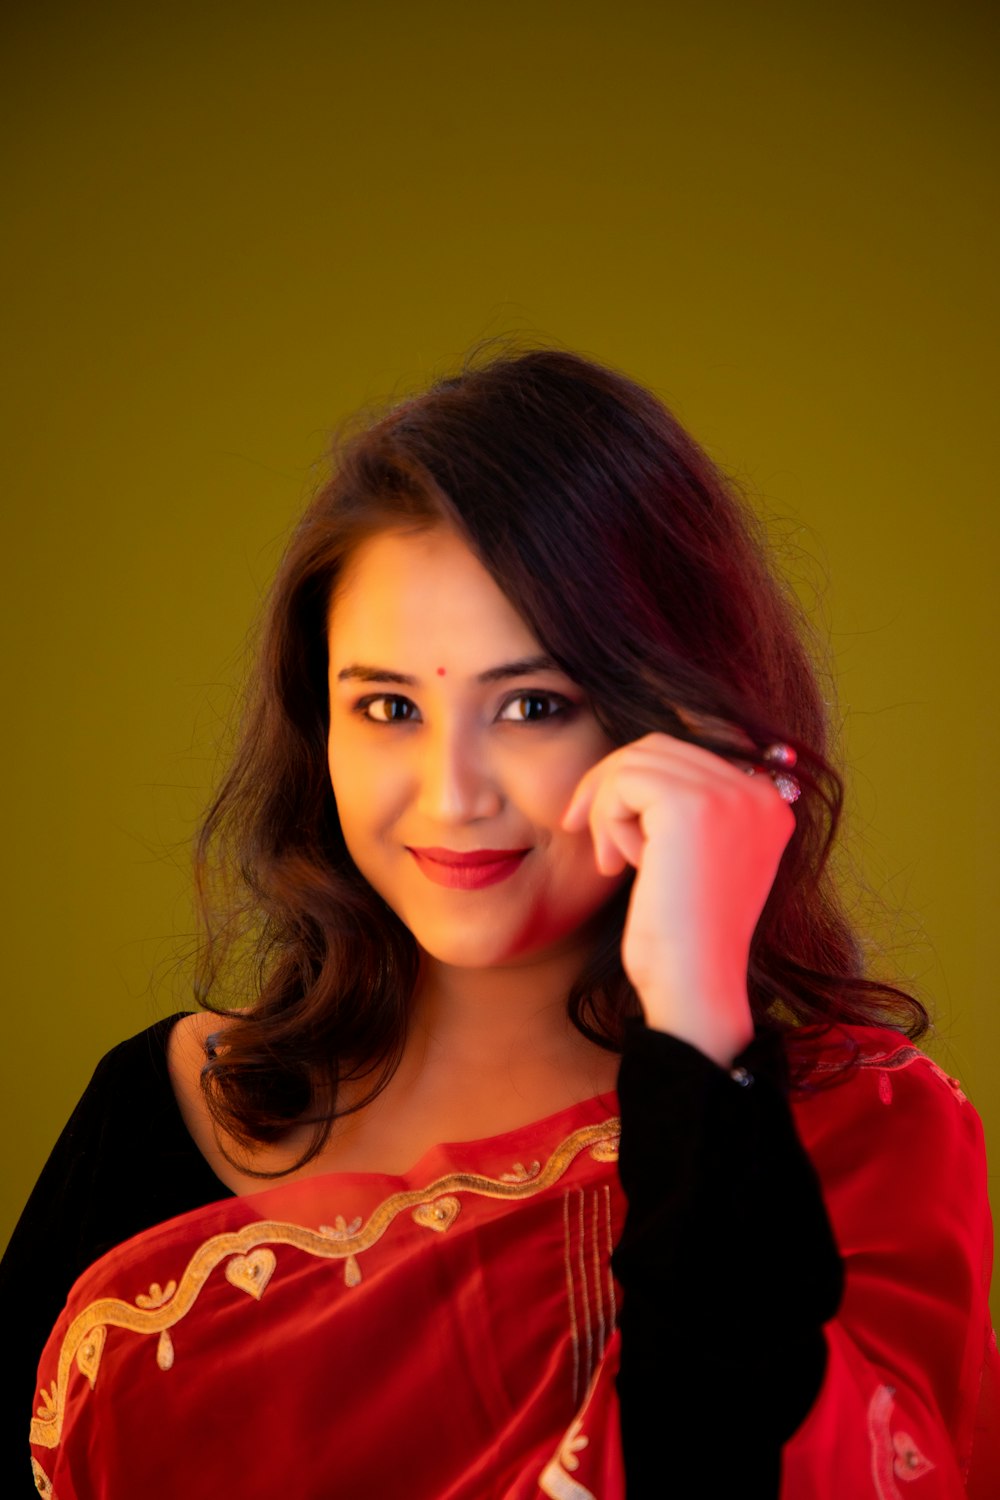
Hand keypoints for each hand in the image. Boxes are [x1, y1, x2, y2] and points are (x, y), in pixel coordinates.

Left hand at [561, 732, 795, 1066]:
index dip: (631, 780)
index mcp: (768, 804)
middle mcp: (759, 793)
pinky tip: (617, 863)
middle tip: (583, 830)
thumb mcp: (694, 858)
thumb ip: (683, 809)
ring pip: (636, 761)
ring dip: (608, 809)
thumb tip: (631, 761)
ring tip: (612, 860)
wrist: (694, 987)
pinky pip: (625, 780)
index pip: (686, 756)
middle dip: (610, 786)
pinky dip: (608, 817)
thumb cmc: (682, 934)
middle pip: (658, 748)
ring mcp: (731, 796)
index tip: (598, 819)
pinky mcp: (692, 806)